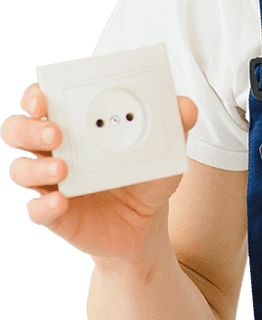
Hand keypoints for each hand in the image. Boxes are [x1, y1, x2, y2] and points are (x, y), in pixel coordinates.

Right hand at [2, 82, 198, 263]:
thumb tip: (186, 106)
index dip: (36, 96)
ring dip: (36, 166)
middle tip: (55, 132)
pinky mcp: (55, 214)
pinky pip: (36, 209)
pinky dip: (44, 205)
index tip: (44, 96)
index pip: (41, 101)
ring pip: (19, 169)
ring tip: (63, 168)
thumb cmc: (147, 174)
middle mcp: (54, 149)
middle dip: (28, 127)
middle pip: (16, 130)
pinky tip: (60, 200)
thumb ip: (175, 124)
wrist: (147, 223)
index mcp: (75, 124)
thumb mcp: (166, 148)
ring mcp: (50, 182)